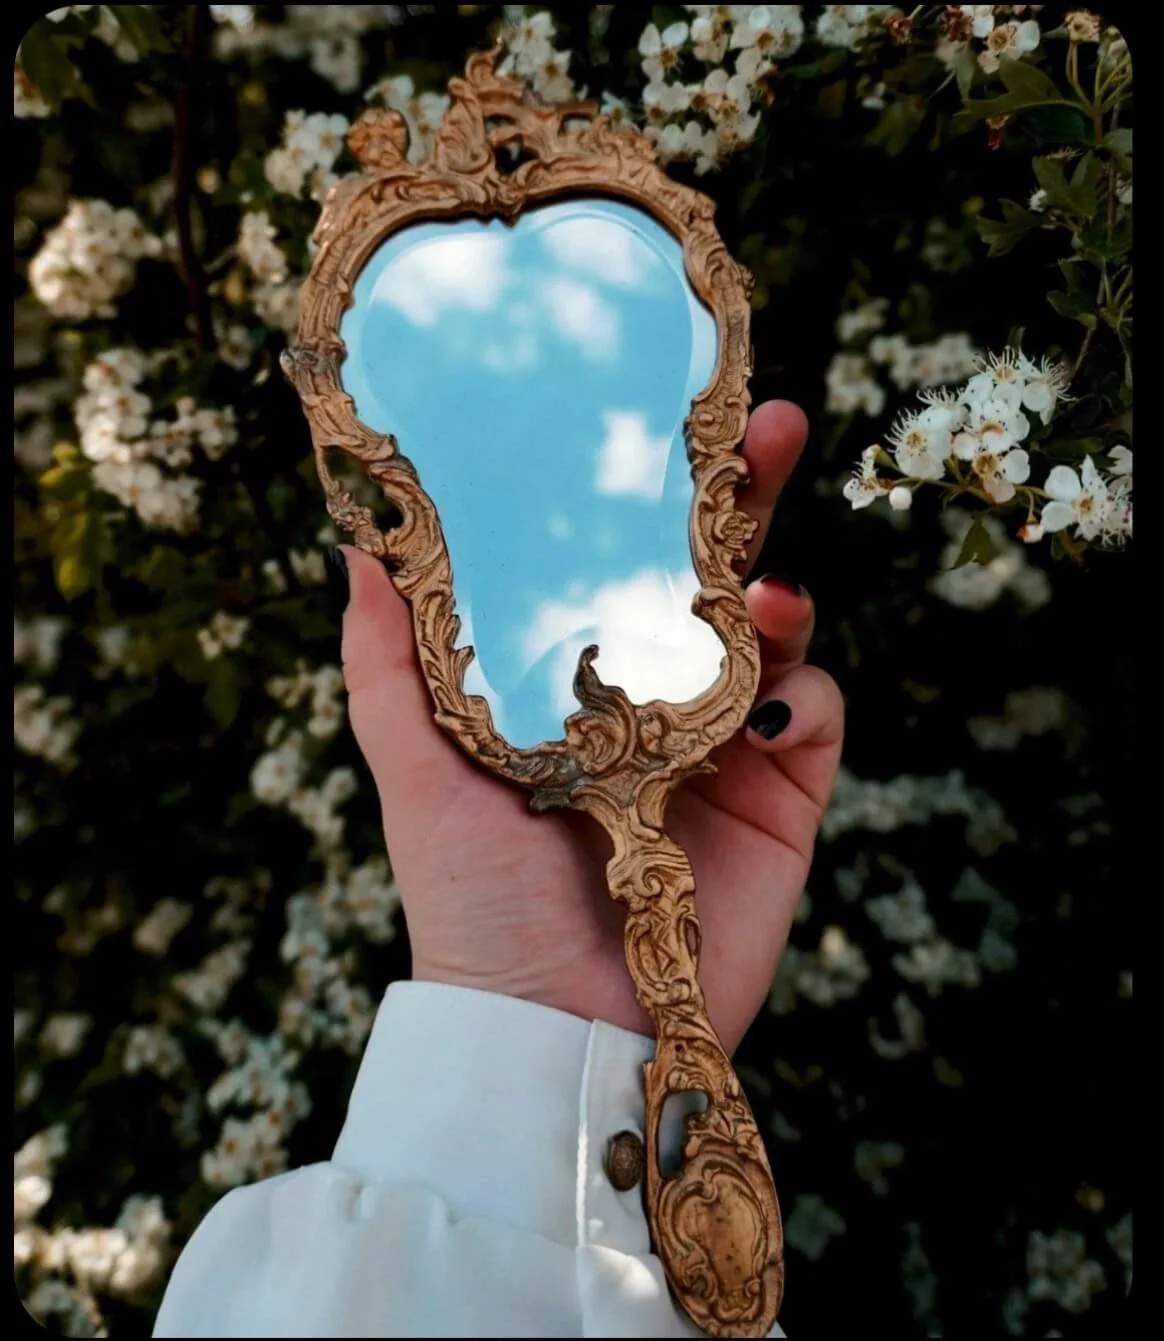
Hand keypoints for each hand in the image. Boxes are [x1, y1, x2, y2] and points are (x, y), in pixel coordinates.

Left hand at [337, 400, 842, 1054]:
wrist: (554, 1028)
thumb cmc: (472, 901)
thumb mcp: (415, 769)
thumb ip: (391, 663)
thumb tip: (358, 547)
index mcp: (572, 679)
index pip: (609, 563)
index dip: (635, 492)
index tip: (647, 413)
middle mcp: (651, 696)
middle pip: (704, 573)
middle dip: (743, 495)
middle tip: (771, 423)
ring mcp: (722, 743)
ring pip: (770, 630)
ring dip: (778, 586)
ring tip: (765, 585)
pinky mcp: (782, 797)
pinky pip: (816, 711)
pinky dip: (807, 684)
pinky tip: (774, 686)